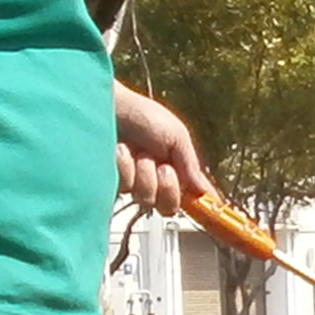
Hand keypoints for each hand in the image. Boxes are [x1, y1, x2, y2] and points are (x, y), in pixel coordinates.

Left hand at [114, 85, 213, 214]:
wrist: (107, 106)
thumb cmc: (142, 114)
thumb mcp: (176, 135)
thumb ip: (191, 165)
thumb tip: (205, 191)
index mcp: (176, 169)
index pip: (192, 196)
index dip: (200, 205)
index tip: (207, 208)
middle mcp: (156, 181)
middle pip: (169, 207)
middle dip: (167, 185)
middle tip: (161, 164)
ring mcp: (133, 184)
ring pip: (147, 199)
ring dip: (144, 173)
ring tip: (137, 151)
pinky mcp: (113, 184)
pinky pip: (125, 189)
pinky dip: (125, 168)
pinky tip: (120, 151)